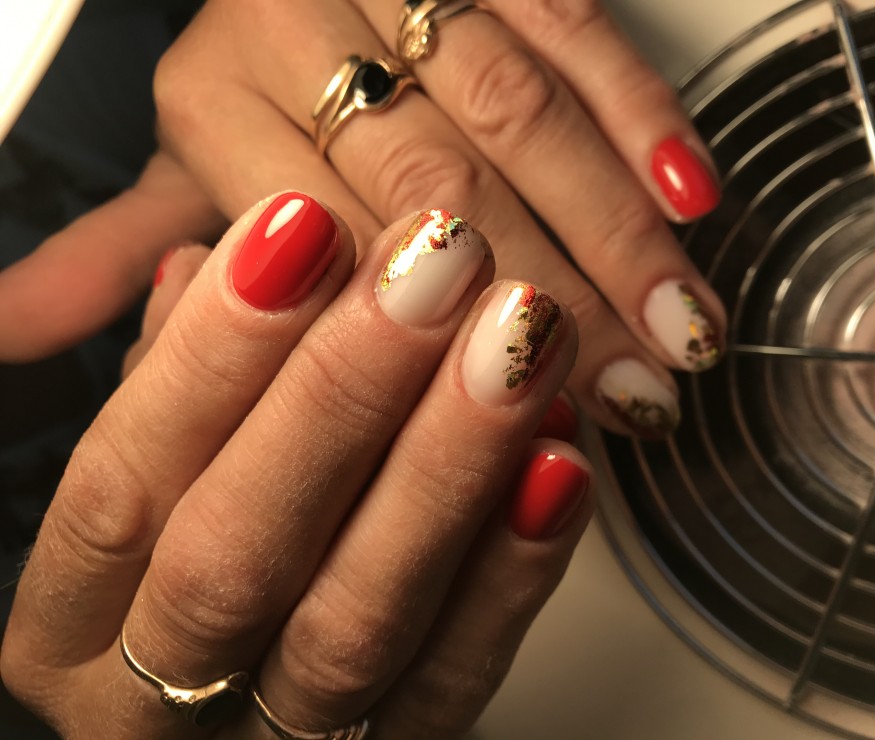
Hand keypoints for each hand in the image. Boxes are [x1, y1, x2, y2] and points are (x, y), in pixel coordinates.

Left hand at [1, 0, 724, 439]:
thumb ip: (117, 248)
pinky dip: (638, 109)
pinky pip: (571, 18)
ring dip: (616, 230)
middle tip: (632, 394)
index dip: (440, 345)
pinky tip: (690, 195)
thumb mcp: (175, 164)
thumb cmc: (249, 71)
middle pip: (444, 188)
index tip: (524, 422)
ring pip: (521, 111)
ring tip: (683, 329)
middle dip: (554, 300)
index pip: (343, 250)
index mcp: (211, 103)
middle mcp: (294, 23)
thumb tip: (14, 334)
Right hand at [1, 193, 591, 738]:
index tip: (302, 225)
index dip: (214, 349)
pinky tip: (559, 462)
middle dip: (341, 391)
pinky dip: (515, 568)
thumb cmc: (206, 557)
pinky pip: (459, 674)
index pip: (121, 481)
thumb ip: (173, 380)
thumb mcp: (162, 470)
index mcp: (73, 624)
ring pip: (356, 619)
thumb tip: (201, 267)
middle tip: (433, 264)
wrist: (243, 718)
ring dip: (446, 461)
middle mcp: (154, 702)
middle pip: (237, 553)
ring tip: (518, 339)